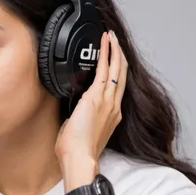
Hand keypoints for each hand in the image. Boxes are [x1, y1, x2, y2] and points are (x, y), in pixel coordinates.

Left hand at [55, 31, 127, 171]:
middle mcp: (114, 106)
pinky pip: (104, 70)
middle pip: (122, 75)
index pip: (117, 88)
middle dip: (119, 56)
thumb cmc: (78, 151)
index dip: (117, 71)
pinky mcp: (97, 97)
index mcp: (112, 115)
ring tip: (111, 37)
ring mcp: (108, 100)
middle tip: (116, 41)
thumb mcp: (82, 131)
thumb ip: (81, 119)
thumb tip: (73, 114)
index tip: (114, 60)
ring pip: (116, 69)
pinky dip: (105, 54)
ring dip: (114, 50)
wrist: (79, 157)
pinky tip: (105, 43)